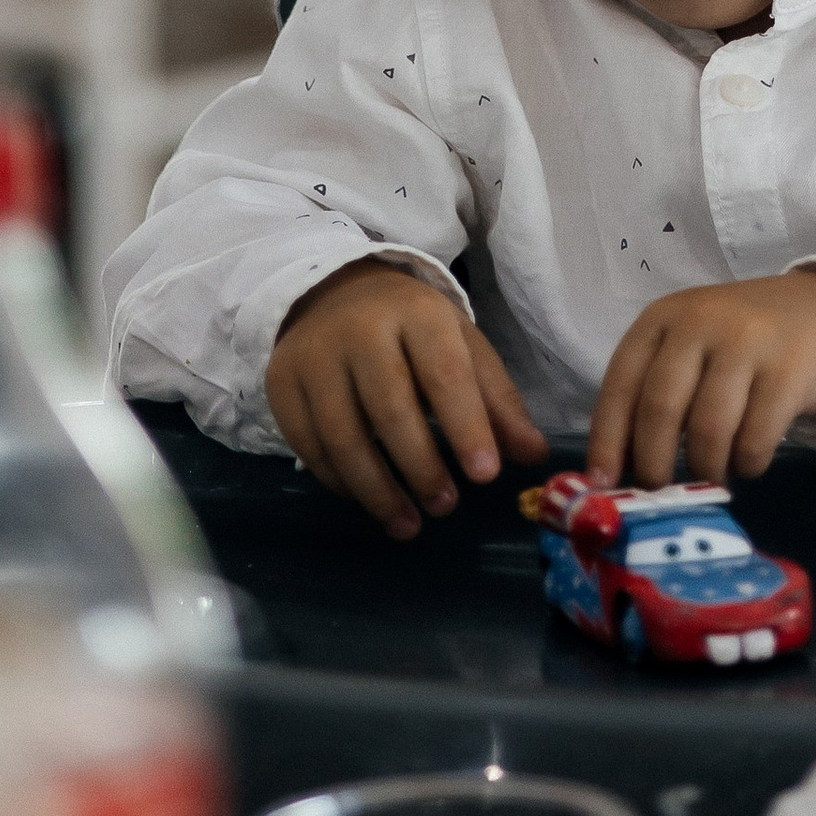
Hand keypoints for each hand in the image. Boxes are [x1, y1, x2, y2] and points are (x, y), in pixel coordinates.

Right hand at [268, 261, 546, 540]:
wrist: (333, 291)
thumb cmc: (411, 328)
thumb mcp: (461, 346)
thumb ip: (497, 401)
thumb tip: (534, 456)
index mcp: (417, 312)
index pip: (444, 373)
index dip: (466, 427)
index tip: (485, 476)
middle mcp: (361, 329)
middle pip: (391, 410)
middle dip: (422, 467)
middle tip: (446, 506)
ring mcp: (314, 356)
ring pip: (344, 437)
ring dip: (379, 490)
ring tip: (410, 523)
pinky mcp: (282, 384)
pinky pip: (310, 447)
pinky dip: (341, 483)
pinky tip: (368, 500)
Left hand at [587, 270, 815, 488]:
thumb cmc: (738, 344)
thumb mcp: (689, 349)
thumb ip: (654, 395)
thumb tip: (617, 474)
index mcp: (662, 318)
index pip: (621, 383)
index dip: (607, 439)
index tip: (602, 485)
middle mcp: (699, 322)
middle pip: (660, 408)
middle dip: (654, 465)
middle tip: (662, 494)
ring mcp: (747, 342)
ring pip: (707, 430)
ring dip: (705, 469)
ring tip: (712, 475)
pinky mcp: (788, 371)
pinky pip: (754, 441)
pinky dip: (746, 465)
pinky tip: (748, 459)